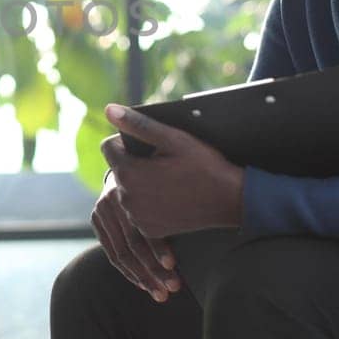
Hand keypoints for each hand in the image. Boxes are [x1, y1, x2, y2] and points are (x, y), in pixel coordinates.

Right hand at [92, 169, 182, 302]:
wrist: (137, 156)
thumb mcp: (176, 169)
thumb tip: (217, 207)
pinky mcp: (98, 219)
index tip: (174, 264)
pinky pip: (113, 253)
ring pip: (121, 253)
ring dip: (143, 276)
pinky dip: (130, 272)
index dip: (157, 246)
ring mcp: (102, 209)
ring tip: (162, 294)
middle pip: (132, 242)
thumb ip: (182, 185)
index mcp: (130, 184)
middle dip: (153, 269)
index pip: (141, 224)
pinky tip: (144, 286)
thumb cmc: (171, 167)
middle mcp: (112, 198)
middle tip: (174, 287)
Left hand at [101, 103, 243, 238]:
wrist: (230, 200)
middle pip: (118, 170)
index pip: (108, 148)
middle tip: (164, 163)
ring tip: (168, 180)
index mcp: (129, 172)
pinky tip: (170, 198)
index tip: (149, 145)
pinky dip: (149, 203)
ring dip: (140, 184)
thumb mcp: (173, 139)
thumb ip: (138, 124)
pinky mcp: (148, 229)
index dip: (126, 141)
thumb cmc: (204, 166)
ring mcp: (136, 216)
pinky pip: (139, 210)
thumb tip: (109, 110)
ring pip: (128, 191)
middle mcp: (126, 198)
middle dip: (134, 163)